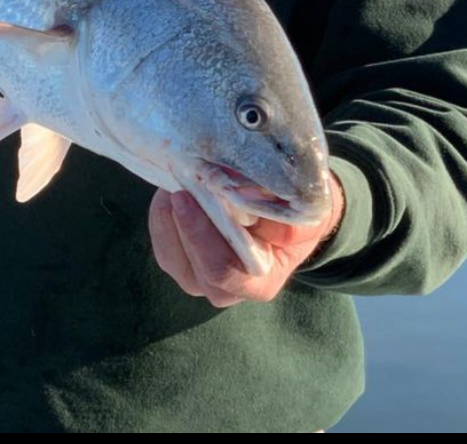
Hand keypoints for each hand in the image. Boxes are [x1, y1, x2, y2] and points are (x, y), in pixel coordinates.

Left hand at [148, 169, 345, 306]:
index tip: (186, 198)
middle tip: (178, 179)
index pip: (222, 270)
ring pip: (169, 253)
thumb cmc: (299, 214)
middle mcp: (226, 287)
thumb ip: (283, 215)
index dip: (200, 236)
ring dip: (167, 216)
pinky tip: (173, 184)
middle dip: (180, 221)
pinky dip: (163, 211)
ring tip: (176, 178)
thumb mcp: (304, 214)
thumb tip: (247, 197)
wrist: (291, 211)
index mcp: (260, 282)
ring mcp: (199, 273)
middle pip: (189, 265)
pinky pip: (162, 237)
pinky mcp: (182, 254)